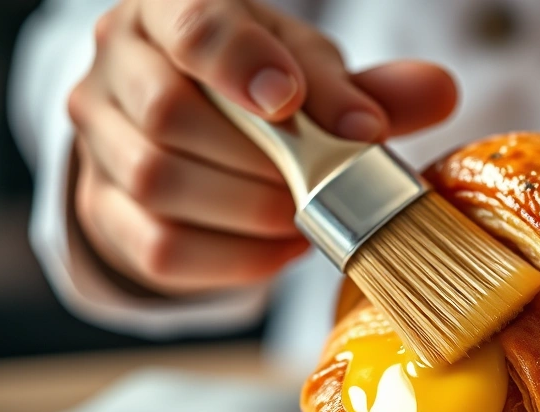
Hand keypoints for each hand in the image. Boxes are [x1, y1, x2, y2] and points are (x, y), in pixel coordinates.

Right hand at [68, 0, 456, 294]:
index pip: (194, 27)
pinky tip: (281, 247)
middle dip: (262, 160)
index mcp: (170, 12)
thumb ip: (364, 88)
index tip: (290, 101)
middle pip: (172, 115)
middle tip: (318, 182)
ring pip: (159, 182)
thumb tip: (439, 92)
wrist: (193, 136)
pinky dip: (234, 258)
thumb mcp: (307, 75)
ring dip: (251, 210)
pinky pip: (161, 247)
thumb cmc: (255, 92)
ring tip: (304, 217)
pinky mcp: (104, 208)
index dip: (242, 65)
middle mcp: (119, 67)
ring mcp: (100, 140)